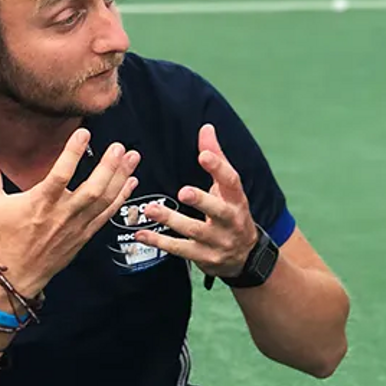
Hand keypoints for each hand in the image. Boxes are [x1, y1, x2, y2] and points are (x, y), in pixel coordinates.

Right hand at [0, 128, 139, 295]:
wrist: (18, 272)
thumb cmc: (5, 236)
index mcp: (40, 203)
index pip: (60, 175)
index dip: (73, 153)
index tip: (84, 133)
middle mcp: (62, 214)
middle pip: (92, 189)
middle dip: (109, 167)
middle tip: (120, 146)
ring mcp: (77, 225)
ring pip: (104, 200)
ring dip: (121, 178)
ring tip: (133, 157)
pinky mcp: (85, 234)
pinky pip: (107, 214)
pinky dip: (121, 198)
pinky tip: (131, 181)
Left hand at [134, 124, 258, 278]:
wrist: (245, 257)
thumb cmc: (231, 213)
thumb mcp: (228, 188)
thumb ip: (216, 158)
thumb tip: (206, 128)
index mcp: (237, 200)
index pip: (231, 182)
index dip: (219, 168)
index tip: (204, 155)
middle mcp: (230, 221)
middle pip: (218, 211)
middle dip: (202, 201)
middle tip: (183, 191)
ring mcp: (218, 241)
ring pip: (195, 231)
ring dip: (171, 220)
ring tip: (150, 209)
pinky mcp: (203, 257)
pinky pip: (180, 249)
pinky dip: (159, 241)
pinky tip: (141, 234)